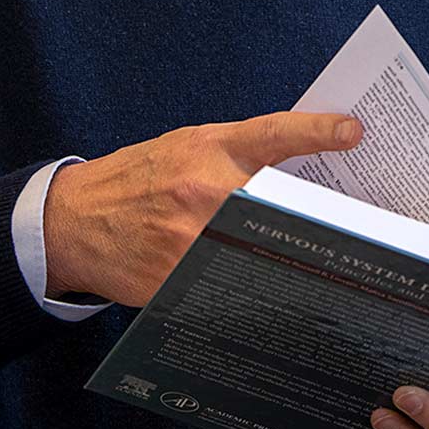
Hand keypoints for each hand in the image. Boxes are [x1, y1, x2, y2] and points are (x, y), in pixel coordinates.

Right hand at [42, 111, 360, 305]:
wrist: (74, 219)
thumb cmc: (136, 179)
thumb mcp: (184, 147)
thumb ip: (235, 152)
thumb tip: (297, 168)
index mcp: (208, 149)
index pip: (272, 135)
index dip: (316, 131)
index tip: (353, 131)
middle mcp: (202, 189)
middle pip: (279, 206)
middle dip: (314, 221)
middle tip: (352, 234)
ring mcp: (189, 237)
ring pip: (259, 252)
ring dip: (286, 261)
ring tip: (318, 273)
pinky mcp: (177, 277)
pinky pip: (227, 286)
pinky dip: (248, 289)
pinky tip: (266, 297)